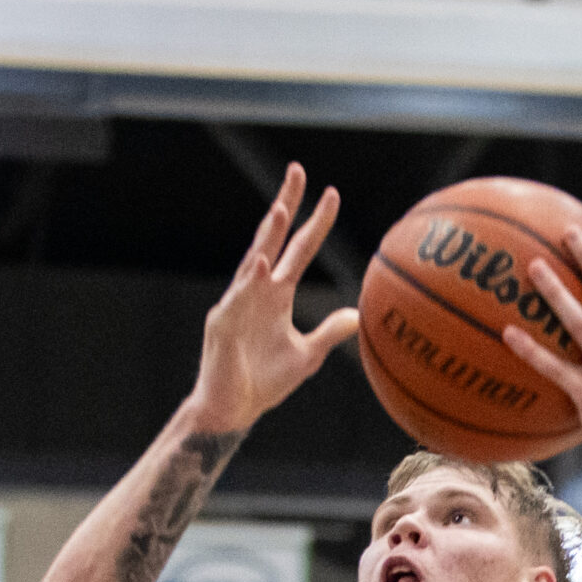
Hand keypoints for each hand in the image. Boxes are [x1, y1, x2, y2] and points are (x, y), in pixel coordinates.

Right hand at [191, 162, 361, 429]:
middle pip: (272, 238)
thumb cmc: (264, 383)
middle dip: (285, 204)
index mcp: (276, 294)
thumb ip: (329, 332)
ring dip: (267, 236)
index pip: (299, 249)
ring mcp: (237, 303)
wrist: (232, 410)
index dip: (314, 223)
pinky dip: (250, 280)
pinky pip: (238, 298)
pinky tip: (262, 263)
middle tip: (298, 171)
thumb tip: (358, 315)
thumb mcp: (307, 355)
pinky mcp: (223, 323)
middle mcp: (256, 290)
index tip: (331, 194)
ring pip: (254, 261)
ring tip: (281, 209)